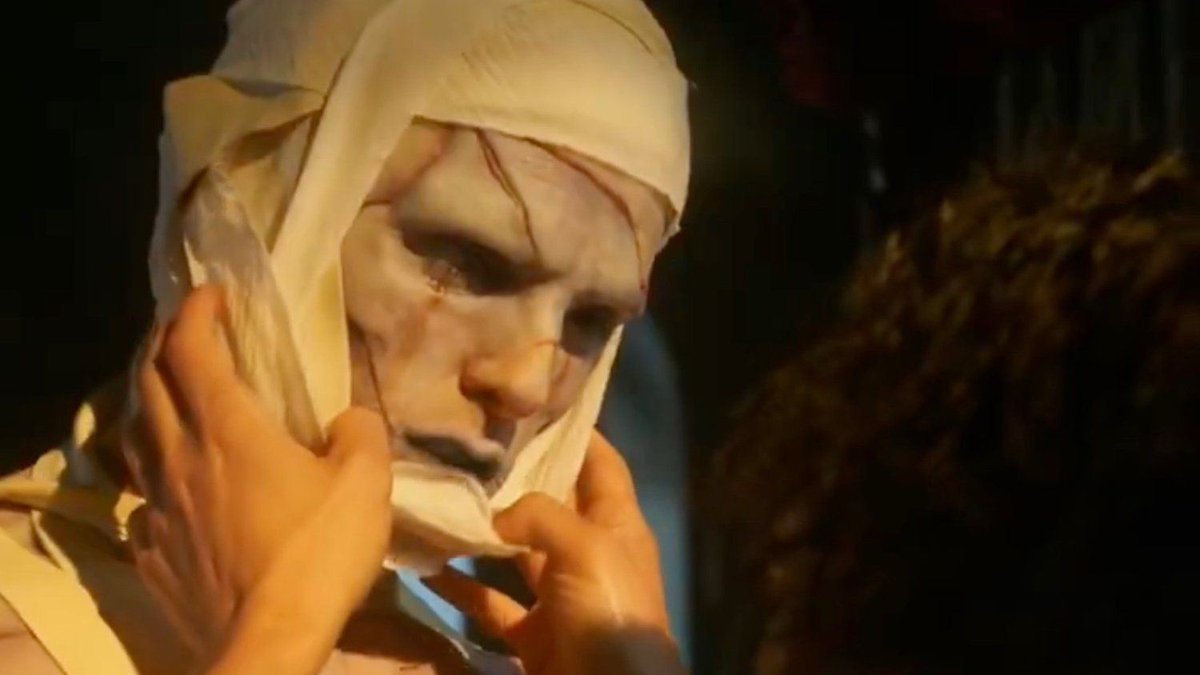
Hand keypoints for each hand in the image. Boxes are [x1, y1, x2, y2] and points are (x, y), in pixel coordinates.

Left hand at [124, 285, 392, 672]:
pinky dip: (155, 469)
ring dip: (150, 401)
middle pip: (148, 380)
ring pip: (135, 434)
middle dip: (164, 343)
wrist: (267, 644)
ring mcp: (155, 504)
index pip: (191, 348)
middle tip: (189, 331)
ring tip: (172, 396)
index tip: (213, 294)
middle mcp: (179, 455)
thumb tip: (345, 420)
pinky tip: (177, 483)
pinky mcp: (150, 549)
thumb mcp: (366, 483)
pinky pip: (142, 493)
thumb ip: (359, 433)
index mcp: (227, 428)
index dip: (196, 311)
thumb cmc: (317, 554)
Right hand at [424, 433, 685, 674]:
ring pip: (514, 553)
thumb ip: (540, 515)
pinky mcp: (533, 635)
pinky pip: (492, 604)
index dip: (573, 431)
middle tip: (461, 446)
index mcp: (618, 524)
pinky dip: (462, 588)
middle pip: (549, 504)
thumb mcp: (586, 548)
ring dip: (478, 533)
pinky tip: (427, 567)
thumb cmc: (611, 614)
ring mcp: (561, 596)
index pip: (600, 462)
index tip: (528, 403)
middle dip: (511, 479)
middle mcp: (590, 553)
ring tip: (434, 501)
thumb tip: (495, 514)